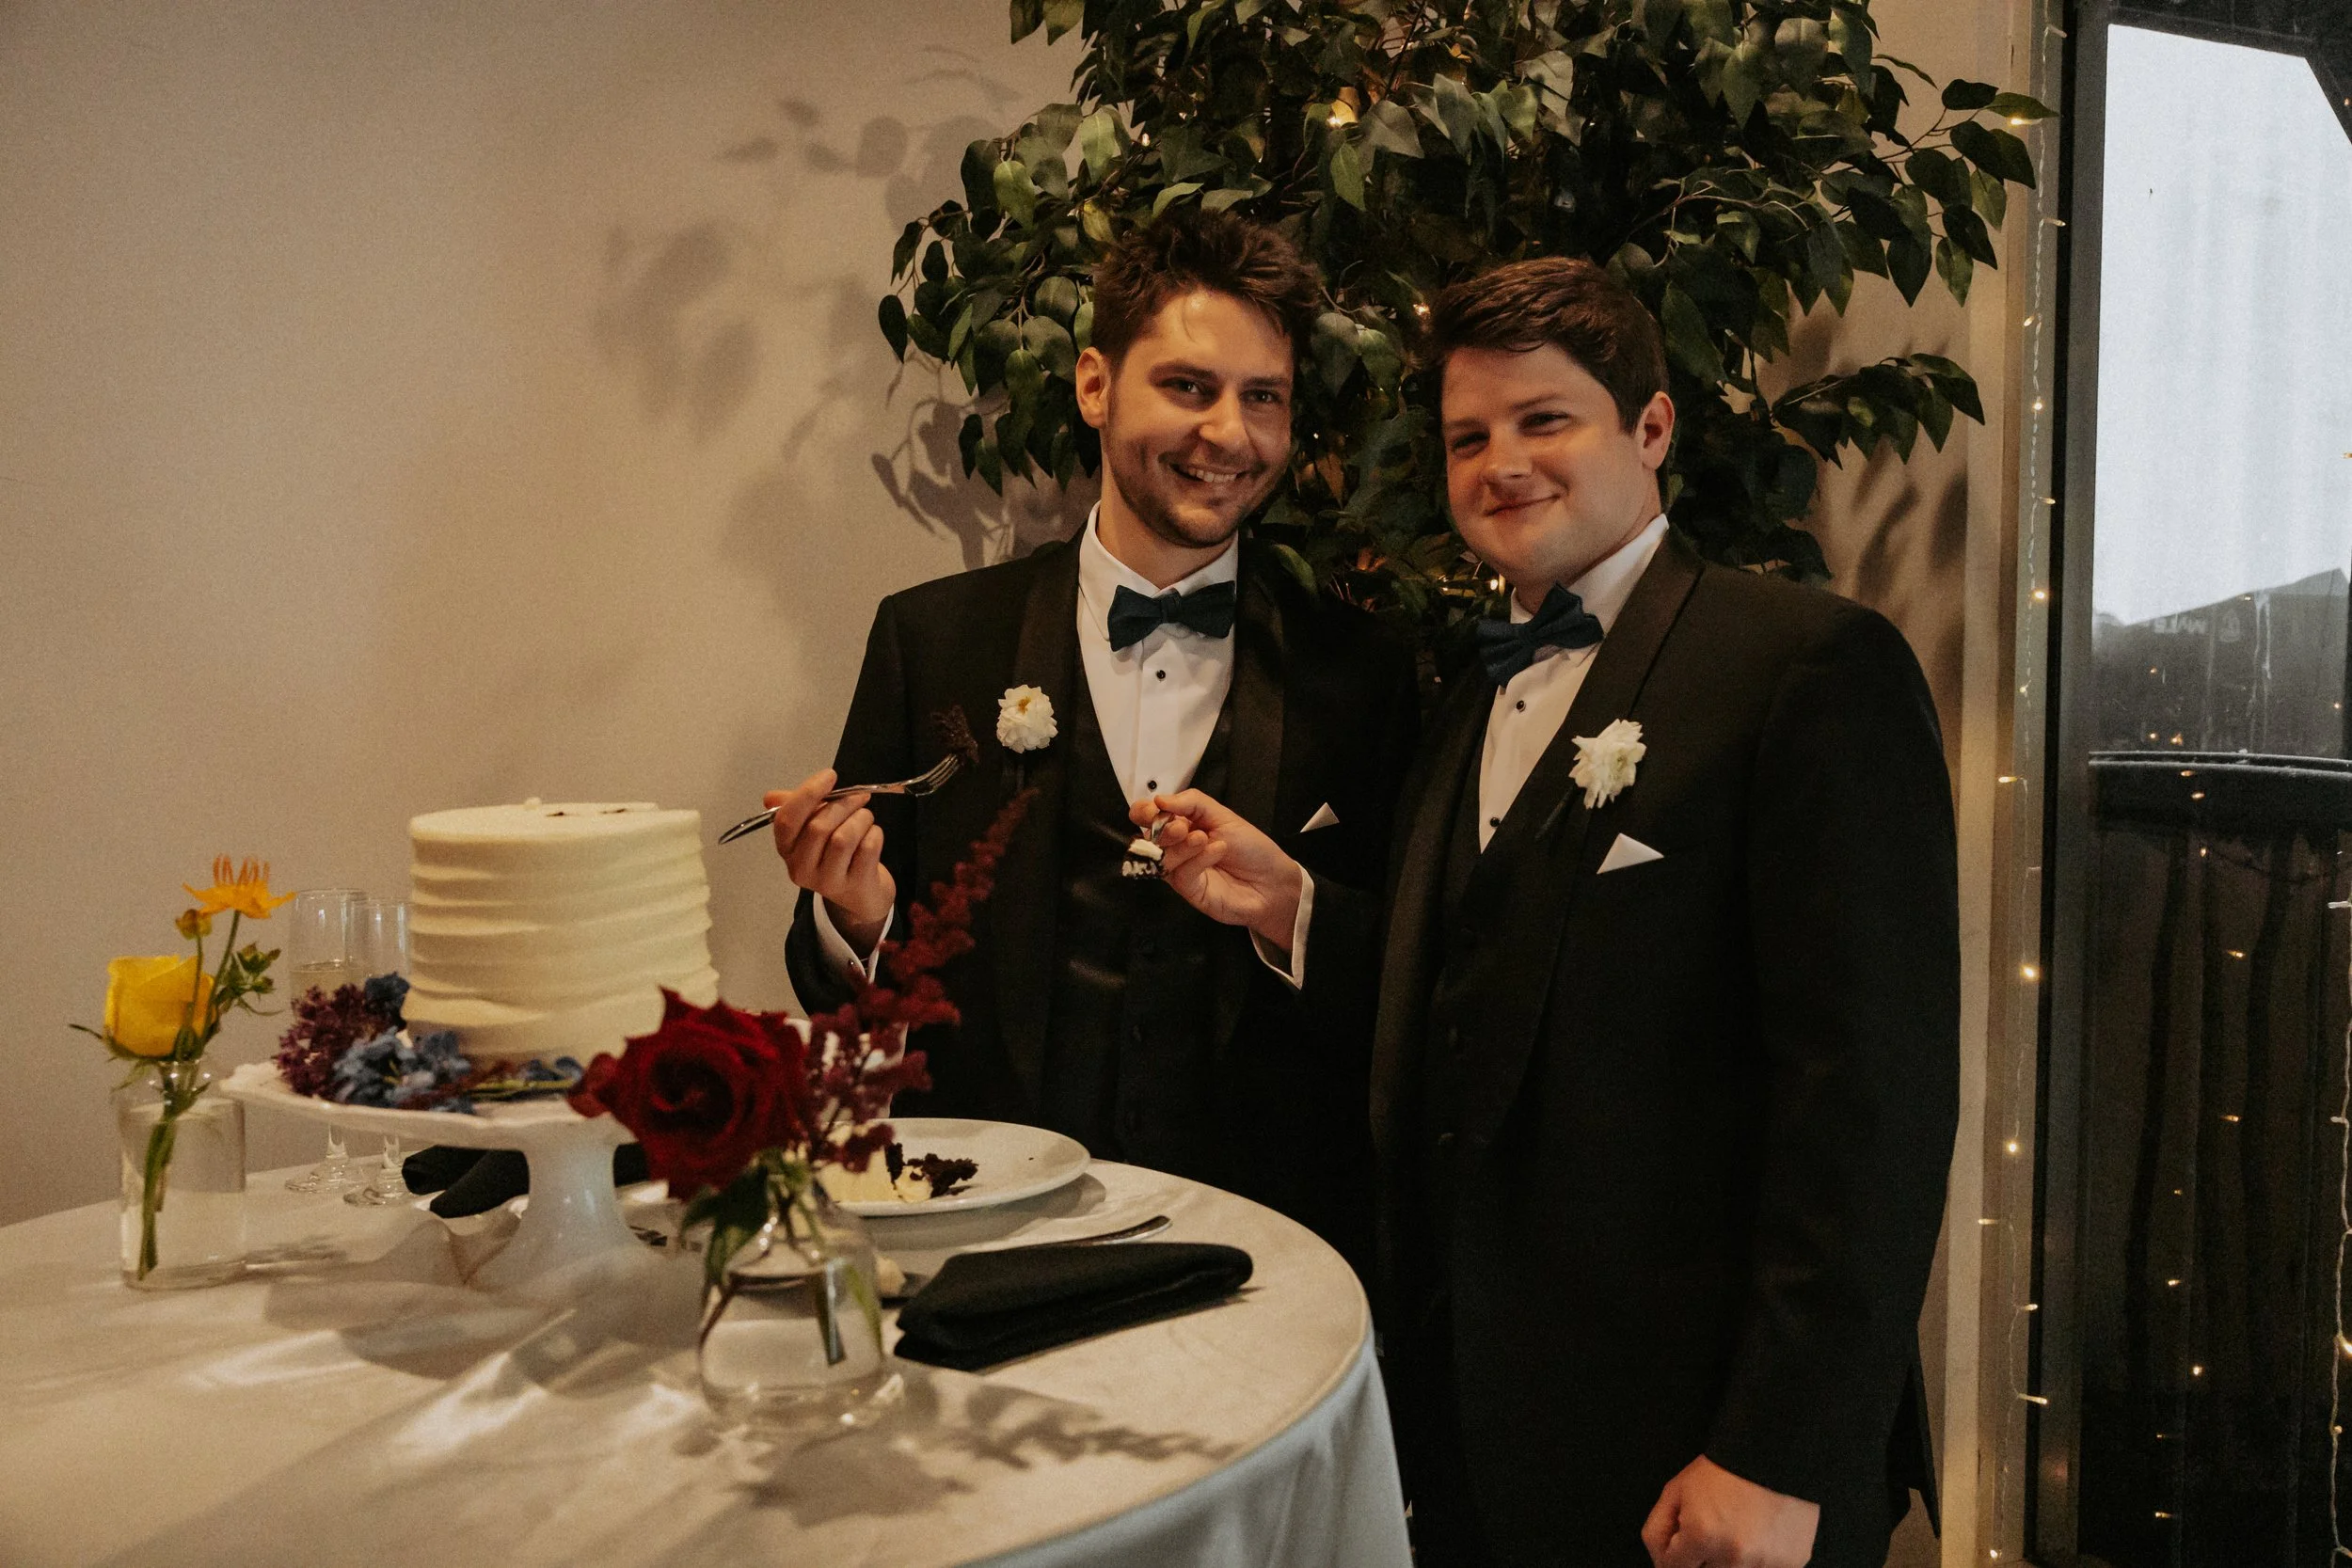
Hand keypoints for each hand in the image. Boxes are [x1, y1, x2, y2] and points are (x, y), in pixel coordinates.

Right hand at [767, 770, 894, 952]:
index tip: (829, 776)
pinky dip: (874, 834)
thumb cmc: (835, 854)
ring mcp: (828, 881)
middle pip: (818, 827)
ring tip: (865, 817)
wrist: (861, 893)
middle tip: (860, 797)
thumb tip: (770, 797)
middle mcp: (801, 868)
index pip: (786, 820)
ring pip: (843, 838)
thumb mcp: (812, 829)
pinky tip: (872, 835)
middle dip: (843, 805)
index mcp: (787, 850)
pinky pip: (867, 848)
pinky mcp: (855, 885)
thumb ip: (796, 809)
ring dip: (860, 819)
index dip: (807, 794)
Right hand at [1129, 789, 1303, 952]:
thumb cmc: (1251, 848)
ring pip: (1162, 857)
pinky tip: (1216, 851)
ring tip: (1203, 838)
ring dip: (1180, 845)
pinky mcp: (1189, 890)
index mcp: (1181, 825)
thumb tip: (1159, 798)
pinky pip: (1181, 874)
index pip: (1148, 816)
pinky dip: (1197, 860)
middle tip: (1181, 826)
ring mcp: (1180, 870)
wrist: (1272, 881)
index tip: (1154, 808)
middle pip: (1147, 838)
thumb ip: (1192, 802)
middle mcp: (1176, 848)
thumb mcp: (1223, 815)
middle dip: (1160, 829)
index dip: (1144, 811)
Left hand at [1641, 1456, 1818, 1567]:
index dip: (1675, 1554)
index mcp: (1702, 1536)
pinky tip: (1758, 1536)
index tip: (1683, 1541)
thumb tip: (1660, 1561)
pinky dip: (1757, 1560)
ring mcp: (1765, 1563)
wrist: (1774, 1455)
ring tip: (1736, 1531)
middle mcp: (1734, 1556)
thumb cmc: (1724, 1470)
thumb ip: (1658, 1530)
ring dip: (1730, 1560)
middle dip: (1702, 1558)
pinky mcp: (1790, 1564)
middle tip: (1712, 1532)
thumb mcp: (1676, 1491)